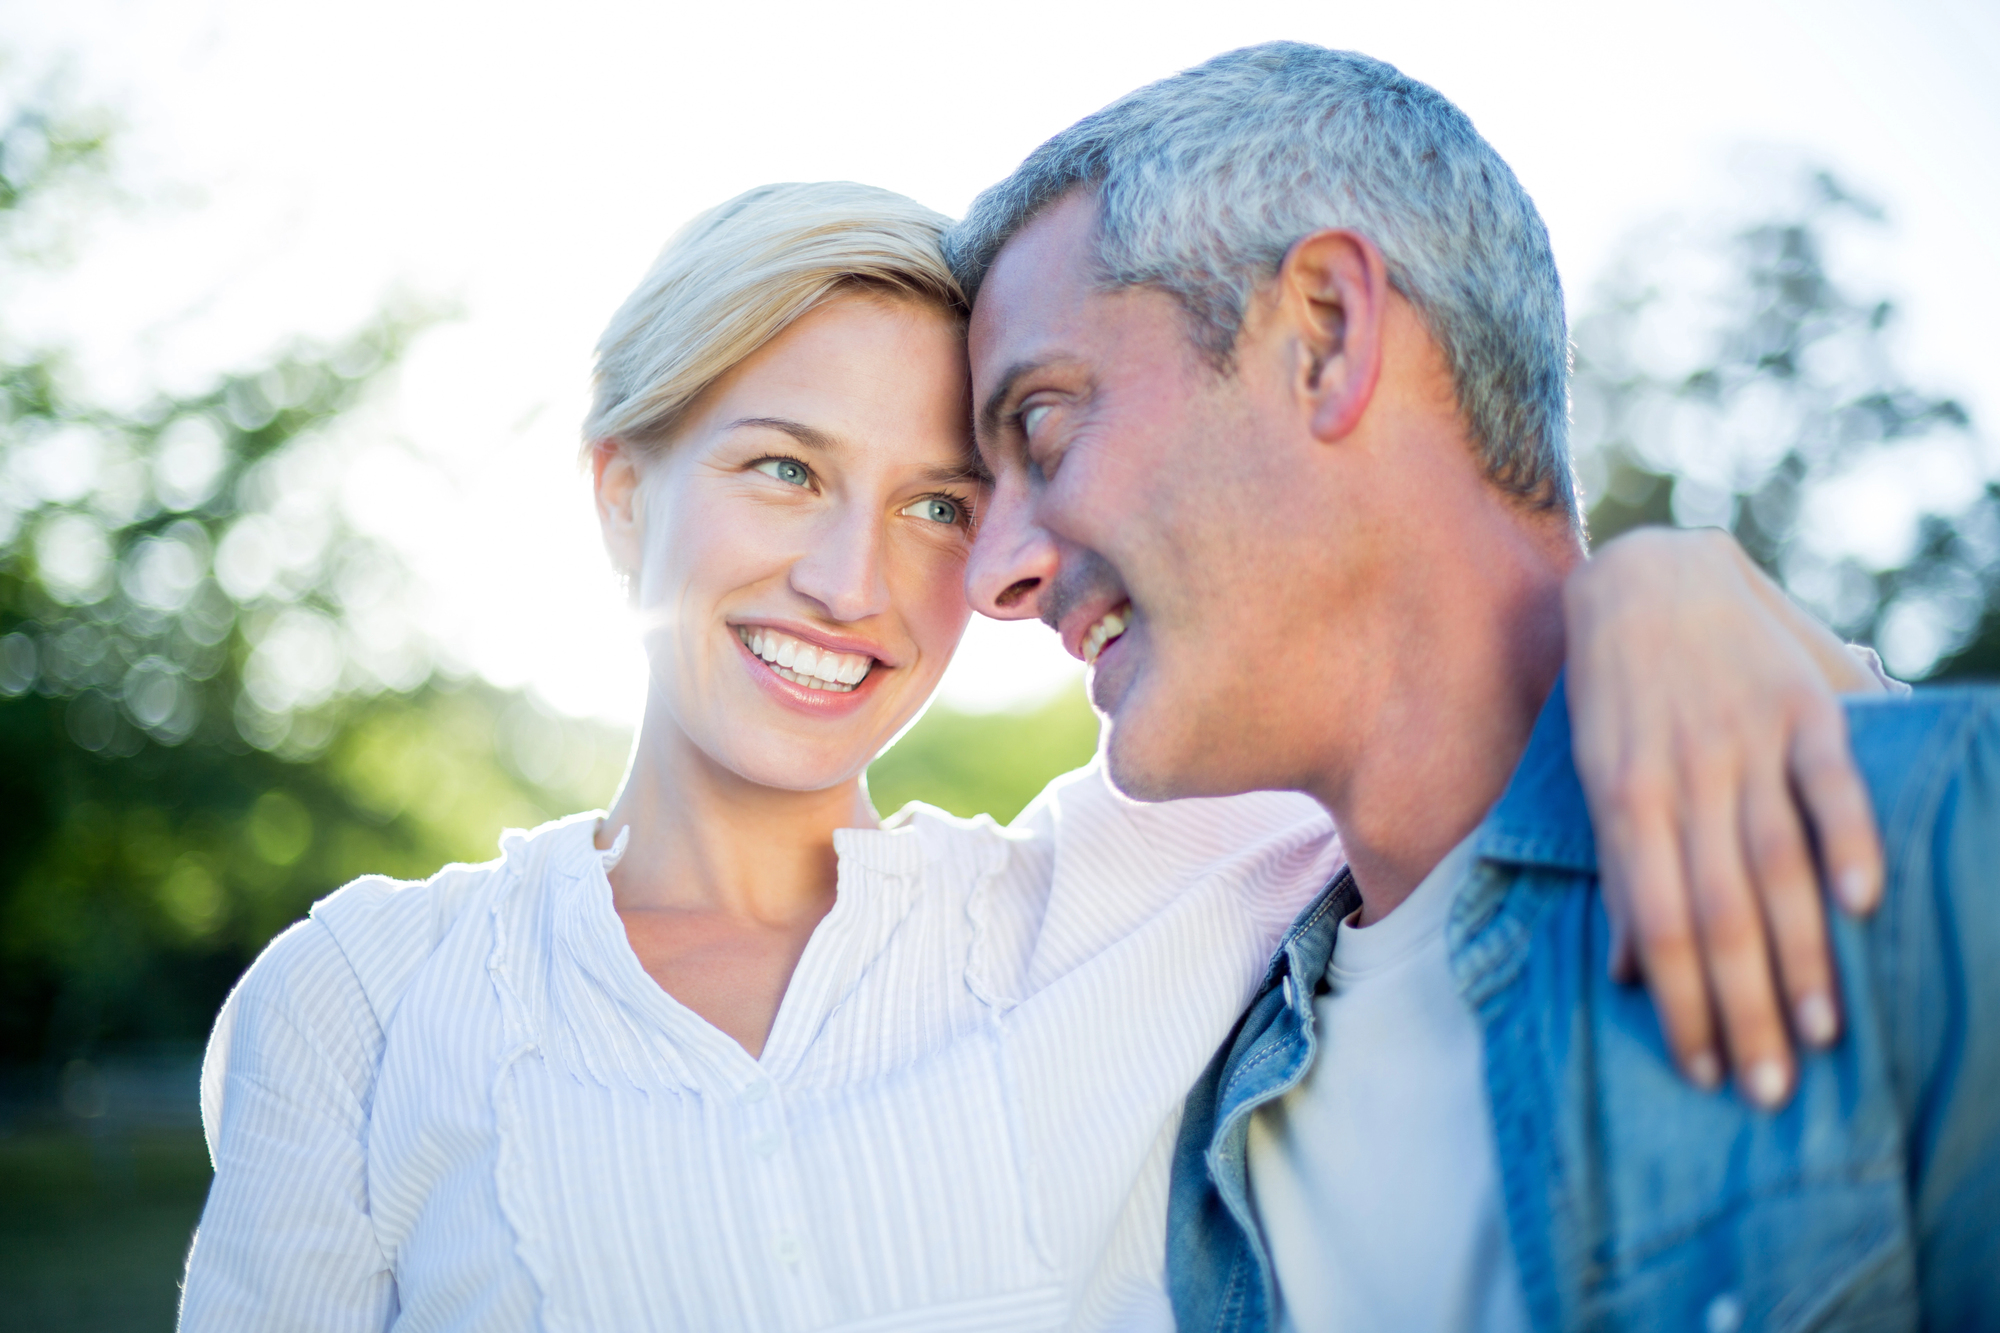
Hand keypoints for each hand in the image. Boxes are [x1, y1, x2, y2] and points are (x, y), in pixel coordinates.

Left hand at [1563, 527, 1885, 1108]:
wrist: (1648, 571)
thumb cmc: (1618, 697)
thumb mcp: (1595, 778)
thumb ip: (1618, 871)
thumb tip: (1623, 973)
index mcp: (1625, 802)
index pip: (1653, 925)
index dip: (1681, 1004)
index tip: (1704, 1073)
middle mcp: (1683, 778)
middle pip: (1715, 912)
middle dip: (1743, 1007)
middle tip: (1768, 1091)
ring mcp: (1743, 740)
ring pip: (1775, 863)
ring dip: (1801, 952)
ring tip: (1822, 1031)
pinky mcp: (1800, 704)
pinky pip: (1832, 777)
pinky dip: (1849, 836)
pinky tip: (1864, 901)